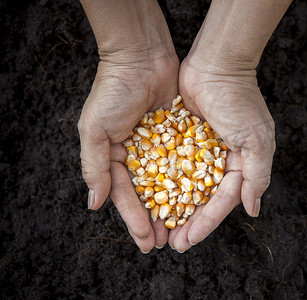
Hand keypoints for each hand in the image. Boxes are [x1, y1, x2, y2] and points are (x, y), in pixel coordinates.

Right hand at [78, 50, 178, 251]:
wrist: (142, 56)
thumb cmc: (113, 91)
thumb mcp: (95, 129)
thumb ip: (95, 167)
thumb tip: (94, 205)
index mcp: (115, 157)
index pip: (126, 196)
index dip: (135, 220)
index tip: (146, 242)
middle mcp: (139, 156)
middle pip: (150, 195)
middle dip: (158, 220)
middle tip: (168, 243)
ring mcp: (161, 147)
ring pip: (171, 183)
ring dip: (177, 207)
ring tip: (185, 229)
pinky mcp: (180, 135)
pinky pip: (187, 162)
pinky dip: (193, 180)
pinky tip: (200, 199)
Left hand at [168, 56, 275, 251]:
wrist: (216, 64)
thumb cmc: (240, 101)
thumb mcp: (258, 141)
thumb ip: (257, 176)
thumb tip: (252, 209)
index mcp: (240, 165)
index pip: (222, 201)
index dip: (206, 222)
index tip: (189, 240)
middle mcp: (219, 161)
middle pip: (201, 199)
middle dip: (187, 222)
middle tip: (171, 243)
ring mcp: (198, 150)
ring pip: (183, 186)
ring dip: (172, 208)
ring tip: (157, 228)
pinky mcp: (180, 138)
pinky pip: (169, 164)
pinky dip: (161, 182)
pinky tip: (149, 197)